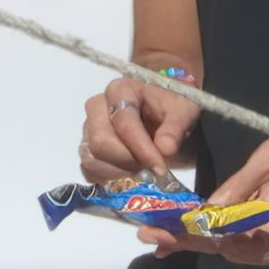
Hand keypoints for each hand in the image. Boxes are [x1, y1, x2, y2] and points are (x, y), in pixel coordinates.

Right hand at [81, 72, 199, 183]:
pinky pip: (88, 170)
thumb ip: (175, 127)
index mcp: (120, 90)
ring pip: (91, 159)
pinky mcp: (86, 147)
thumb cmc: (169, 107)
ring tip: (142, 168)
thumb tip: (165, 148)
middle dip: (129, 160)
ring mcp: (88, 128)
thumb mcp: (182, 110)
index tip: (160, 168)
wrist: (161, 110)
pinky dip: (108, 178)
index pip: (123, 123)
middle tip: (151, 165)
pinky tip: (129, 174)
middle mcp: (97, 107)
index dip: (142, 149)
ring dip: (119, 171)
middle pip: (101, 142)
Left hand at [137, 131, 268, 265]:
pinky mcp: (254, 235)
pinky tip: (174, 241)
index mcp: (266, 217)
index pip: (222, 233)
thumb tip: (209, 210)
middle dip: (178, 240)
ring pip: (216, 247)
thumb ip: (239, 186)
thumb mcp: (268, 160)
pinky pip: (223, 242)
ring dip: (185, 242)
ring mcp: (259, 239)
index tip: (163, 231)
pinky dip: (198, 241)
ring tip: (154, 235)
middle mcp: (262, 236)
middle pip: (215, 245)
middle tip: (146, 233)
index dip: (189, 234)